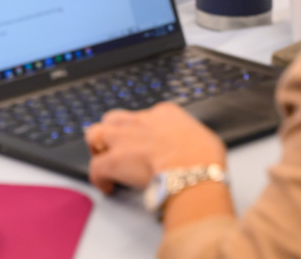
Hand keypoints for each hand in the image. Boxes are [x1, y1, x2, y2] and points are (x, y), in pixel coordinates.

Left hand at [85, 102, 226, 193]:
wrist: (193, 171)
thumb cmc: (205, 159)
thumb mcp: (204, 138)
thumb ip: (191, 139)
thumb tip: (194, 149)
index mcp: (164, 113)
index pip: (145, 116)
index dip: (142, 131)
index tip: (146, 144)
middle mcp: (140, 121)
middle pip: (114, 119)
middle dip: (112, 132)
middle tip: (117, 149)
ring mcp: (124, 139)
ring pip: (95, 133)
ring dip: (97, 148)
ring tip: (104, 161)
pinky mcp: (113, 160)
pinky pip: (96, 167)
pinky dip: (99, 178)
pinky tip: (107, 186)